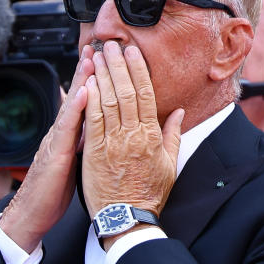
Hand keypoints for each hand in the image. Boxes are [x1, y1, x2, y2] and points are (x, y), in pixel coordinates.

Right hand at [0, 45, 94, 251]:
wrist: (33, 213)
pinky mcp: (54, 154)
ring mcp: (56, 141)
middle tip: (98, 46)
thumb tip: (94, 127)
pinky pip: (66, 129)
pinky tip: (81, 93)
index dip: (93, 79)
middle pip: (77, 96)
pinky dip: (73, 109)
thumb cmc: (52, 190)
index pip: (83, 102)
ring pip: (71, 106)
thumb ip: (81, 141)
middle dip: (87, 71)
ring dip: (80, 81)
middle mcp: (61, 133)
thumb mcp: (73, 160)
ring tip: (91, 59)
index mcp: (69, 135)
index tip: (104, 58)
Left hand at [82, 41, 183, 220]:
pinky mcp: (93, 153)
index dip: (138, 70)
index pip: (144, 95)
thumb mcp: (169, 165)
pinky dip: (88, 100)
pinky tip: (86, 83)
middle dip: (117, 65)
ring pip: (106, 102)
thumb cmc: (148, 194)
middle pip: (124, 92)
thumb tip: (177, 113)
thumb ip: (172, 136)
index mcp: (151, 136)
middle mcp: (132, 136)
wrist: (127, 219)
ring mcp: (111, 144)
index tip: (132, 52)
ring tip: (97, 56)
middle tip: (110, 44)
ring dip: (101, 75)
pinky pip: (91, 121)